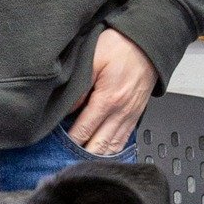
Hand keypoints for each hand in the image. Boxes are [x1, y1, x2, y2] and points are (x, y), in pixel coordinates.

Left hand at [67, 28, 156, 155]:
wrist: (148, 43)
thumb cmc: (120, 46)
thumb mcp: (93, 60)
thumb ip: (79, 87)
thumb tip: (66, 110)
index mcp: (107, 99)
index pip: (84, 130)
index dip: (69, 142)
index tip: (55, 148)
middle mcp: (121, 112)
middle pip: (99, 146)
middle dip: (81, 155)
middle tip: (64, 160)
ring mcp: (130, 115)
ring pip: (113, 147)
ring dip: (97, 156)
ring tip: (79, 161)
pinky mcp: (136, 115)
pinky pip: (124, 140)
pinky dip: (112, 150)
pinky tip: (101, 154)